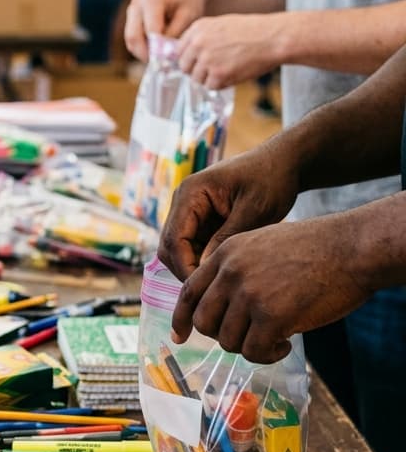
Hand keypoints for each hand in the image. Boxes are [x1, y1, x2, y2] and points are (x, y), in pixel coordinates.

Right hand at [124, 0, 210, 61]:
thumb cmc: (191, 3)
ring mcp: (131, 10)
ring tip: (160, 60)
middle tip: (160, 66)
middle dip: (146, 54)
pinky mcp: (131, 18)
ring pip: (130, 40)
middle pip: (134, 37)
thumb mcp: (187, 18)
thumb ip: (173, 36)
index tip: (168, 64)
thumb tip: (161, 55)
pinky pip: (132, 39)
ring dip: (142, 53)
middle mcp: (137, 3)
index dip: (158, 50)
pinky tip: (156, 52)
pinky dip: (142, 48)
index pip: (150, 32)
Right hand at [158, 146, 299, 279]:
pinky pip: (194, 246)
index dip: (185, 266)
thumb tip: (204, 269)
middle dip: (185, 269)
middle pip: (169, 246)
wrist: (284, 162)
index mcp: (191, 193)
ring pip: (179, 249)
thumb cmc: (271, 179)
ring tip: (220, 282)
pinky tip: (225, 269)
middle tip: (212, 289)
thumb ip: (226, 238)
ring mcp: (190, 211)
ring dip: (194, 266)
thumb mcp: (253, 210)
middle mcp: (183, 201)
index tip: (206, 285)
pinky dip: (204, 260)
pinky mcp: (201, 219)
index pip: (173, 239)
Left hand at [170, 215, 371, 362]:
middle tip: (249, 336)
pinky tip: (285, 344)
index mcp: (225, 254)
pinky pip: (254, 351)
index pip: (189, 292)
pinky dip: (267, 355)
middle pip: (204, 322)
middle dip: (222, 335)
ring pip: (228, 340)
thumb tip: (222, 305)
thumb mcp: (262, 245)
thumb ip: (236, 270)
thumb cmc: (316, 249)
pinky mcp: (271, 316)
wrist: (352, 248)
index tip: (179, 337)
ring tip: (276, 336)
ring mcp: (249, 294)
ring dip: (250, 346)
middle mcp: (230, 273)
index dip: (181, 318)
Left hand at [176, 14, 284, 88]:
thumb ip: (202, 38)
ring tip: (229, 68)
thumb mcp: (221, 25)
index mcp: (198, 28)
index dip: (189, 59)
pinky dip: (222, 84)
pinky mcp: (218, 74)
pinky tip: (235, 73)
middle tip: (215, 68)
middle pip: (185, 67)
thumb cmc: (252, 31)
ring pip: (197, 79)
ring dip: (210, 78)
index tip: (199, 62)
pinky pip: (211, 86)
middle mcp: (198, 43)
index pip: (179, 51)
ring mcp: (207, 59)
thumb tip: (187, 56)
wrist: (274, 37)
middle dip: (197, 70)